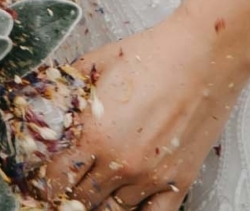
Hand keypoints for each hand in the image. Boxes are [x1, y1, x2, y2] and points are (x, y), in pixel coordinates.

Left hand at [42, 13, 243, 209]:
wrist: (202, 54)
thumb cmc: (154, 54)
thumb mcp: (99, 62)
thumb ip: (70, 87)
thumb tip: (50, 100)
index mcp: (96, 135)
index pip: (56, 178)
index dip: (47, 180)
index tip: (47, 177)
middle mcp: (121, 164)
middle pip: (82, 200)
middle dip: (71, 193)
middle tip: (70, 184)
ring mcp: (151, 177)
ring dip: (103, 201)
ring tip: (99, 187)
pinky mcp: (178, 182)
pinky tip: (129, 202)